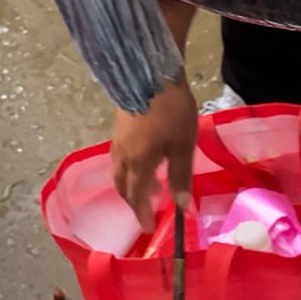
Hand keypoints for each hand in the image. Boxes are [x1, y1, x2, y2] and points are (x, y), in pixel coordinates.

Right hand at [110, 76, 196, 226]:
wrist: (150, 72)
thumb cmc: (171, 111)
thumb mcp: (183, 145)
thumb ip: (180, 176)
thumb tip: (182, 206)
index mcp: (138, 163)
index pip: (136, 197)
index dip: (142, 214)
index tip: (148, 228)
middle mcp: (122, 155)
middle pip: (122, 186)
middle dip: (133, 202)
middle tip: (147, 210)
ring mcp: (117, 139)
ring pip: (118, 171)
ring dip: (130, 184)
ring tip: (149, 186)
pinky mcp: (119, 125)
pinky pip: (119, 157)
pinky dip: (128, 169)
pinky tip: (142, 160)